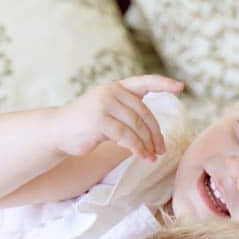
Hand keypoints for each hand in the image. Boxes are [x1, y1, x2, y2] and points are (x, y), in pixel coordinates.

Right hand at [53, 75, 183, 161]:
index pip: (144, 82)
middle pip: (145, 114)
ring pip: (138, 127)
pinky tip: (142, 157)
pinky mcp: (99, 121)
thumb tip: (155, 132)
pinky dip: (138, 149)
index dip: (163, 83)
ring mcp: (104, 104)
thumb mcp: (109, 113)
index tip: (180, 87)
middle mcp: (111, 92)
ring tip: (152, 157)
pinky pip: (127, 137)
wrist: (57, 132)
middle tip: (161, 151)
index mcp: (116, 88)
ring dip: (148, 145)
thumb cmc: (87, 126)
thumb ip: (128, 114)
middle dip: (156, 134)